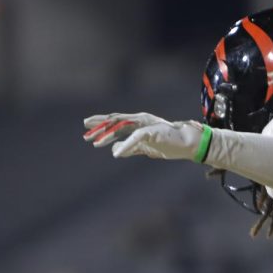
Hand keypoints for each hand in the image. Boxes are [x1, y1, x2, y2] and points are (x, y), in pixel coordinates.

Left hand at [83, 113, 202, 159]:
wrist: (187, 143)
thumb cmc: (167, 144)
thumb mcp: (144, 147)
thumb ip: (130, 147)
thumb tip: (114, 150)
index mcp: (137, 123)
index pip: (115, 122)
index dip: (101, 126)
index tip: (87, 130)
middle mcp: (139, 120)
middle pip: (115, 121)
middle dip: (99, 127)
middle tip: (85, 133)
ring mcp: (145, 124)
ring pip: (122, 127)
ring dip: (108, 135)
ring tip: (96, 143)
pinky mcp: (152, 131)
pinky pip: (135, 137)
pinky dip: (125, 145)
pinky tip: (116, 153)